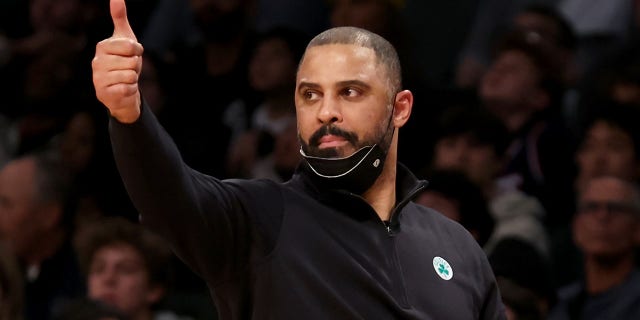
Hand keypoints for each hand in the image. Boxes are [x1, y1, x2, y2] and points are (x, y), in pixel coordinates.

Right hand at [92, 0, 143, 122]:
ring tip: (125, 79)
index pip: (131, 46)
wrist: (122, 90)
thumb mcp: (125, 38)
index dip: (137, 52)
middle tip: (127, 69)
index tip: (131, 54)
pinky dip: (131, 90)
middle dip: (135, 67)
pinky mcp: (102, 93)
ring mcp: (98, 78)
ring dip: (133, 79)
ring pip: (130, 75)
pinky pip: (127, 88)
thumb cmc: (124, 62)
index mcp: (102, 46)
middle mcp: (96, 62)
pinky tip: (123, 89)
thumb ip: (120, 18)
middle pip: (132, 62)